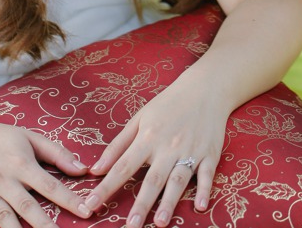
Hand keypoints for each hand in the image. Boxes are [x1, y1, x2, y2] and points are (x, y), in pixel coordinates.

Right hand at [0, 118, 88, 227]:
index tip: (87, 211)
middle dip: (45, 225)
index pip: (51, 186)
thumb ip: (58, 154)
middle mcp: (4, 181)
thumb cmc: (2, 138)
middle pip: (27, 207)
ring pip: (4, 219)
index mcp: (22, 164)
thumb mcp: (31, 138)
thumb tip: (83, 169)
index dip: (70, 200)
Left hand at [80, 80, 228, 226]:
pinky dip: (204, 189)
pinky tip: (200, 206)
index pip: (123, 167)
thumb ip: (118, 144)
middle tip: (130, 226)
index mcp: (148, 137)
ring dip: (170, 202)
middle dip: (141, 204)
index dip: (106, 187)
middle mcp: (169, 146)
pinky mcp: (211, 153)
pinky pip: (207, 174)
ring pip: (178, 180)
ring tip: (160, 222)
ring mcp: (191, 151)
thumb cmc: (169, 103)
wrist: (206, 88)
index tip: (90, 205)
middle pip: (152, 179)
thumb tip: (95, 169)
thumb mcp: (140, 118)